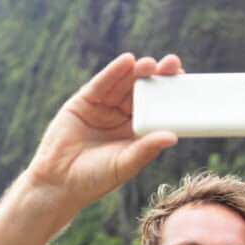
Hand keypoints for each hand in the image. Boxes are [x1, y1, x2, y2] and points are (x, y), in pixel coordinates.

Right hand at [26, 53, 180, 215]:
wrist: (58, 182)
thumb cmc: (94, 179)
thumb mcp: (124, 164)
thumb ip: (145, 149)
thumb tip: (172, 137)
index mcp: (137, 131)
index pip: (158, 107)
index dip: (171, 93)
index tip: (186, 80)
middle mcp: (122, 116)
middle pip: (143, 90)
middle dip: (158, 76)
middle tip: (172, 64)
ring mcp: (104, 107)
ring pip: (124, 83)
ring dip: (137, 70)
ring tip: (150, 64)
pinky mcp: (84, 101)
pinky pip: (101, 83)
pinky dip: (113, 72)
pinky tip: (126, 62)